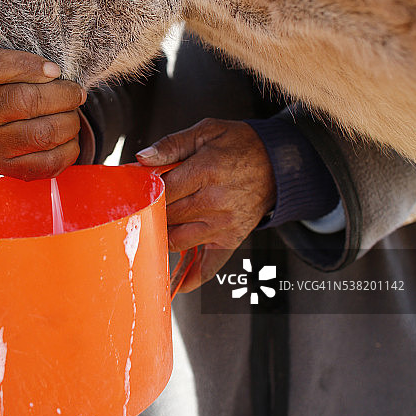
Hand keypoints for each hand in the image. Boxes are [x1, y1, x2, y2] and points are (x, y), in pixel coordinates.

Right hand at [0, 48, 85, 179]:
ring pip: (42, 134)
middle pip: (24, 101)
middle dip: (63, 96)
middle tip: (77, 94)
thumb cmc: (26, 86)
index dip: (28, 66)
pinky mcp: (4, 166)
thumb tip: (56, 74)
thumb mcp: (25, 68)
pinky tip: (68, 138)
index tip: (55, 70)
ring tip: (72, 116)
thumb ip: (38, 66)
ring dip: (69, 123)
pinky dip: (70, 148)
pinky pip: (48, 162)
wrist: (14, 122)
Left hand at [136, 118, 275, 291]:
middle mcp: (214, 202)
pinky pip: (209, 266)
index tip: (136, 189)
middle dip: (150, 211)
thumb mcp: (208, 131)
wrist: (279, 164)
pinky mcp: (231, 240)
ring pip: (177, 240)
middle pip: (166, 215)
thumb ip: (172, 145)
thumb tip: (143, 158)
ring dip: (162, 235)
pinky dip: (191, 277)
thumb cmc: (242, 145)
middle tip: (139, 207)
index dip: (145, 190)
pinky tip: (176, 284)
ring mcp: (223, 225)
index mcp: (206, 172)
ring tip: (153, 228)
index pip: (162, 190)